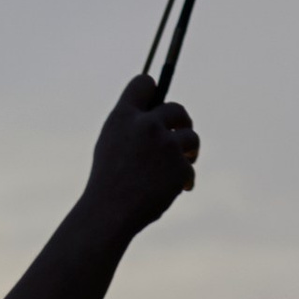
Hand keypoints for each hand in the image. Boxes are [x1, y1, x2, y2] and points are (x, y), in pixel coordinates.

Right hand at [84, 74, 199, 236]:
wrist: (109, 215)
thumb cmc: (107, 182)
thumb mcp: (111, 145)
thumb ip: (132, 125)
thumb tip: (160, 111)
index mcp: (123, 117)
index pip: (144, 83)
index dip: (153, 90)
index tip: (156, 101)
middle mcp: (147, 125)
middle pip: (177, 109)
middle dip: (181, 121)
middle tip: (180, 132)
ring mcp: (166, 146)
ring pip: (191, 137)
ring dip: (188, 151)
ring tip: (182, 163)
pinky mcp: (180, 168)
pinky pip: (189, 169)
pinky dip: (183, 181)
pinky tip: (171, 191)